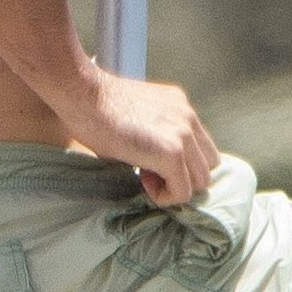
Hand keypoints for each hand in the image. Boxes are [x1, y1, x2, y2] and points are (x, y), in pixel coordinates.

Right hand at [64, 72, 217, 206]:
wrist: (83, 95)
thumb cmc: (96, 106)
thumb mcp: (137, 116)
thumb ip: (157, 132)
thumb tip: (156, 163)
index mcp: (180, 106)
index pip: (201, 147)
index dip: (181, 163)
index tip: (151, 163)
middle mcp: (188, 117)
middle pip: (207, 165)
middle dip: (182, 177)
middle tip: (148, 172)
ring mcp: (183, 134)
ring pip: (199, 182)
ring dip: (174, 187)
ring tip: (144, 176)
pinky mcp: (172, 153)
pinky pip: (182, 192)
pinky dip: (164, 196)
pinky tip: (141, 180)